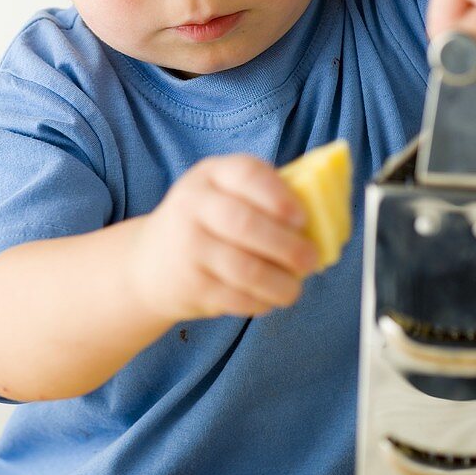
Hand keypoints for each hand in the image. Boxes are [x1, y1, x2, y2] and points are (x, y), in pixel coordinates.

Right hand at [130, 154, 319, 322]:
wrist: (148, 263)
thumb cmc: (204, 223)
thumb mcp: (222, 194)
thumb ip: (265, 195)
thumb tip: (327, 208)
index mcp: (210, 174)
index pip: (246, 172)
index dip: (278, 194)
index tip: (302, 217)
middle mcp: (193, 205)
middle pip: (245, 224)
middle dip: (287, 245)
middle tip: (310, 258)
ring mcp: (187, 246)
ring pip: (244, 268)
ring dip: (280, 282)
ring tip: (295, 287)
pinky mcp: (189, 284)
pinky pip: (235, 297)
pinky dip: (260, 301)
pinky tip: (269, 298)